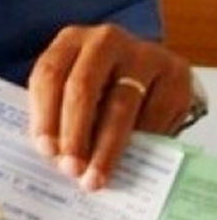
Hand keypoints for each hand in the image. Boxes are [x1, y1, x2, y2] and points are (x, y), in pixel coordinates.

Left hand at [27, 24, 193, 191]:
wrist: (145, 72)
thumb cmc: (96, 87)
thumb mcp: (68, 91)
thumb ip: (57, 115)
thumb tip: (54, 158)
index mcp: (70, 41)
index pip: (49, 76)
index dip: (45, 115)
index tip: (46, 150)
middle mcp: (105, 41)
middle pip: (82, 89)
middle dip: (74, 135)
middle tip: (71, 169)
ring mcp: (143, 53)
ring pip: (120, 106)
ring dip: (106, 148)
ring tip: (95, 178)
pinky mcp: (175, 72)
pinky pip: (154, 115)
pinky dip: (140, 142)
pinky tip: (130, 160)